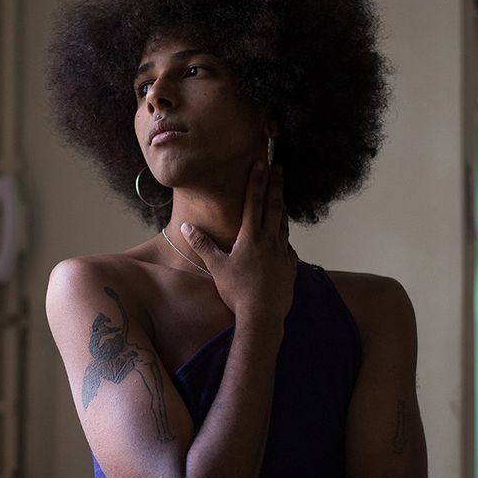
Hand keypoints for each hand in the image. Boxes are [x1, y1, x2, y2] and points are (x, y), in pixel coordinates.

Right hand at [182, 162, 295, 324]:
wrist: (263, 315)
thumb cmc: (237, 292)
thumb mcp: (217, 267)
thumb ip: (203, 244)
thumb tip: (187, 227)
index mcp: (251, 237)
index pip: (254, 202)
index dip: (257, 180)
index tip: (262, 162)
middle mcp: (270, 240)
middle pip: (274, 206)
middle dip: (276, 185)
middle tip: (280, 168)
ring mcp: (283, 253)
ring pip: (284, 225)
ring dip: (282, 209)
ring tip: (282, 199)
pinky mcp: (291, 267)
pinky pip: (288, 247)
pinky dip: (284, 238)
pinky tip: (282, 240)